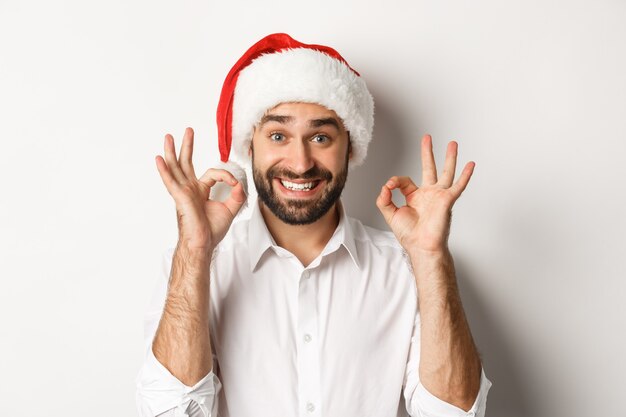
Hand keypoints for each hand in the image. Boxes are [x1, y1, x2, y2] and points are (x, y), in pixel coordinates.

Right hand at [155, 127, 245, 251]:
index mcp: (200, 191)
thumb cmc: (211, 231)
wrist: (203, 244)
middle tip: (188, 131)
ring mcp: (183, 192)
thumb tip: (240, 184)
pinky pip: (171, 182)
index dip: (226, 176)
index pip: (212, 173)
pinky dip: (165, 170)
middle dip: (187, 146)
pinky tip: (159, 159)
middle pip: (186, 163)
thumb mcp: (230, 210)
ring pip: (176, 168)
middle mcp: (190, 189)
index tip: (235, 185)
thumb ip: (237, 196)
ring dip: (172, 152)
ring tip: (168, 137)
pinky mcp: (180, 198)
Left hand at [376, 134, 474, 252]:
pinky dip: (465, 175)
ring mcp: (439, 196)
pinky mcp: (447, 200)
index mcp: (415, 197)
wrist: (421, 246)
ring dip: (450, 158)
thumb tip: (385, 186)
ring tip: (453, 144)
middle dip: (427, 152)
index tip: (389, 187)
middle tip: (427, 138)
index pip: (404, 181)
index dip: (395, 182)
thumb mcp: (391, 214)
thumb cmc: (410, 234)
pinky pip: (458, 186)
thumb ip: (384, 199)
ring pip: (446, 172)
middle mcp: (428, 194)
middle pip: (429, 168)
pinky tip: (471, 164)